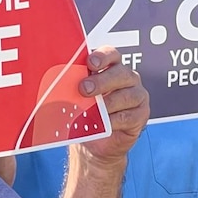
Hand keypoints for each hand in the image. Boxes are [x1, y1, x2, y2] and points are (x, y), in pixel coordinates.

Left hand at [75, 46, 149, 170]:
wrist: (94, 142)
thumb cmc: (86, 113)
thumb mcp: (76, 97)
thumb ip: (73, 87)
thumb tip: (56, 82)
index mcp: (111, 68)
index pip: (111, 55)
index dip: (103, 56)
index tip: (90, 63)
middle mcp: (127, 79)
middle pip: (121, 73)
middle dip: (102, 81)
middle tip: (84, 89)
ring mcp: (137, 97)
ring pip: (127, 95)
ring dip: (108, 103)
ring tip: (93, 111)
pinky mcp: (140, 116)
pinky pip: (129, 116)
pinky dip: (114, 120)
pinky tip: (104, 123)